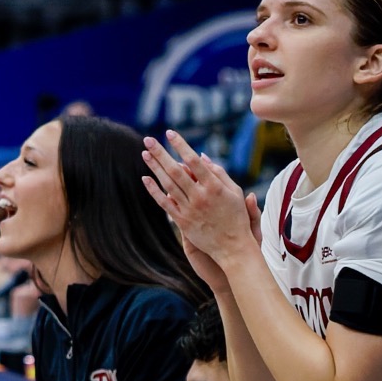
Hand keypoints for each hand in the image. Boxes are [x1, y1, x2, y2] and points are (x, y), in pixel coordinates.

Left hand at [141, 130, 257, 264]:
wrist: (233, 247)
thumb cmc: (236, 217)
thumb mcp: (235, 192)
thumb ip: (219, 173)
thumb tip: (201, 156)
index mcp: (215, 187)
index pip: (193, 161)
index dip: (180, 146)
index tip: (169, 133)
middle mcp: (200, 197)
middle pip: (176, 170)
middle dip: (160, 153)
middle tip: (148, 140)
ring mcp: (190, 210)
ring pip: (168, 185)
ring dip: (155, 168)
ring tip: (145, 154)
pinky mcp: (182, 222)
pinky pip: (165, 204)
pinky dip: (154, 191)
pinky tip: (145, 178)